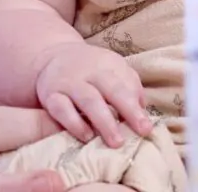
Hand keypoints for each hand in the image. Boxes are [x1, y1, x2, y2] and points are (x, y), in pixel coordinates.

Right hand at [33, 41, 152, 147]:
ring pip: (88, 100)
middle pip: (112, 89)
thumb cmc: (90, 71)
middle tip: (141, 132)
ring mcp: (69, 82)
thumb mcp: (111, 69)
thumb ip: (129, 86)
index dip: (137, 106)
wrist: (51, 57)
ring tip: (116, 141)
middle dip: (128, 110)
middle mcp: (90, 71)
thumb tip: (143, 109)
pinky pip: (62, 109)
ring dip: (104, 121)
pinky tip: (87, 136)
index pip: (127, 84)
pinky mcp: (51, 95)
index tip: (147, 128)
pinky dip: (74, 124)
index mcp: (108, 64)